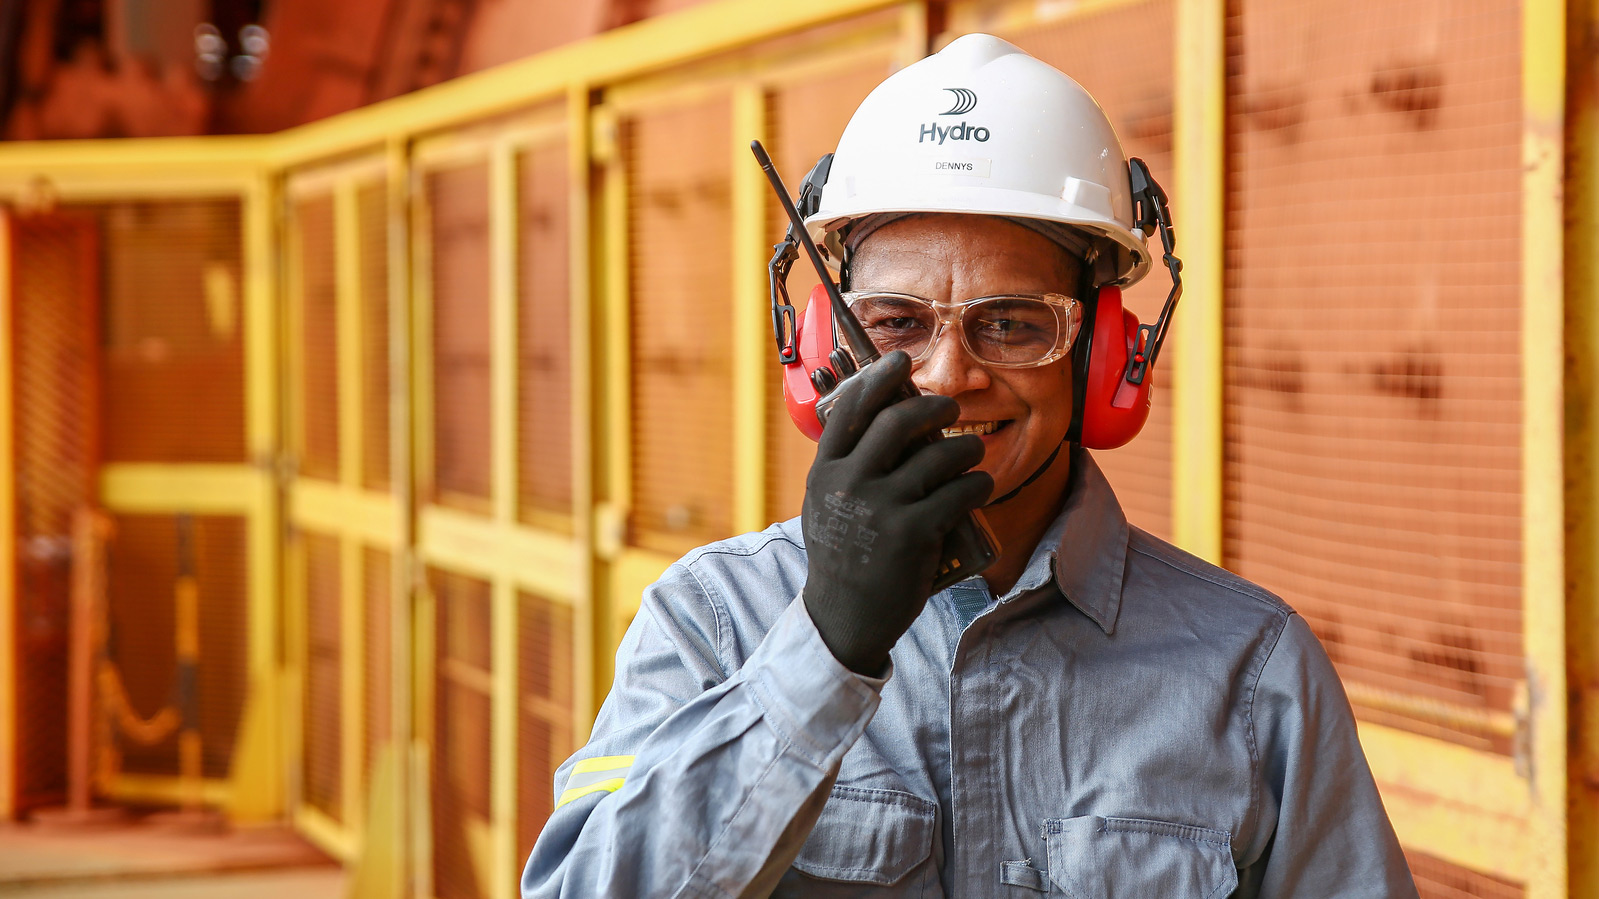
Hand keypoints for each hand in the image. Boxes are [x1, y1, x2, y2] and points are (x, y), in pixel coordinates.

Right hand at [801, 351, 993, 674]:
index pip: (851, 410)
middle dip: (932, 407)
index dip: (878, 379)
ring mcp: (881, 507)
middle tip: (950, 408)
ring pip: (938, 456)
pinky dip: (977, 484)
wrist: (845, 616)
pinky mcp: (913, 533)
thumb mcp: (827, 505)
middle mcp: (849, 484)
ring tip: (973, 453)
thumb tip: (884, 417)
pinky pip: (959, 492)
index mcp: (825, 472)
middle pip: (898, 422)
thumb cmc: (844, 555)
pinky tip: (980, 485)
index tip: (900, 361)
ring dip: (965, 449)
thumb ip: (847, 466)